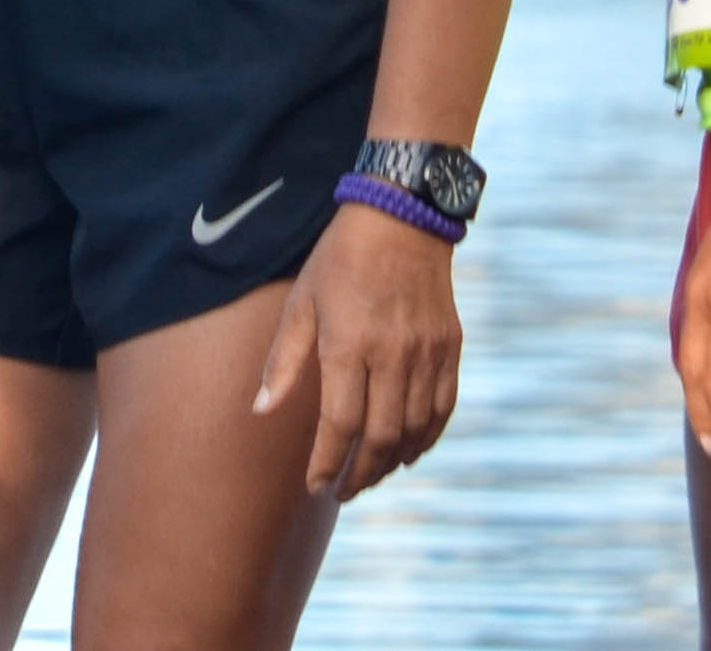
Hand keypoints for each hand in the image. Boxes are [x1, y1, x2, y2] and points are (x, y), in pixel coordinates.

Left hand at [250, 205, 465, 498]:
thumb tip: (261, 411)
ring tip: (370, 475)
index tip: (315, 485)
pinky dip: (427, 438)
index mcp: (349, 344)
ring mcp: (426, 352)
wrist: (402, 217)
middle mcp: (392, 354)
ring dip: (391, 462)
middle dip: (359, 475)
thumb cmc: (340, 259)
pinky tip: (409, 452)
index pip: (341, 424)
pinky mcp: (450, 347)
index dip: (327, 462)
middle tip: (342, 492)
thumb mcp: (301, 302)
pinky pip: (442, 408)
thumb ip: (284, 361)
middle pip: (380, 437)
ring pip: (413, 430)